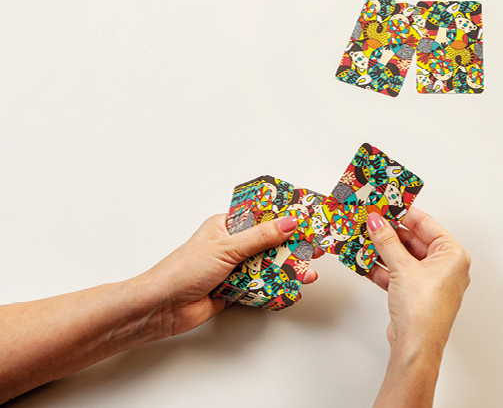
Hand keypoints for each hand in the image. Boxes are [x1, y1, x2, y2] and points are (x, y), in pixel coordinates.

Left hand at [138, 214, 319, 337]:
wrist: (161, 308)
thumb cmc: (182, 270)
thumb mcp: (226, 248)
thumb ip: (261, 237)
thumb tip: (288, 223)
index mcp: (226, 227)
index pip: (262, 218)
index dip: (285, 218)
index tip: (308, 220)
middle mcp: (231, 247)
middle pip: (269, 245)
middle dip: (293, 248)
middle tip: (316, 250)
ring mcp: (233, 269)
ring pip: (268, 267)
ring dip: (288, 271)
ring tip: (308, 274)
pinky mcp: (234, 291)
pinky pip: (261, 288)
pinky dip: (276, 289)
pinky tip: (291, 289)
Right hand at [367, 207, 470, 353]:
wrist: (416, 348)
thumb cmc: (423, 312)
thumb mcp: (402, 267)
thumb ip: (387, 241)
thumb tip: (377, 221)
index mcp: (453, 255)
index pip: (427, 224)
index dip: (404, 213)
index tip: (386, 204)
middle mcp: (445, 267)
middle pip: (414, 240)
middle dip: (390, 233)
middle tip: (370, 220)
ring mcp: (431, 282)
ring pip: (404, 258)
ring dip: (383, 250)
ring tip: (363, 237)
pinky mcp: (416, 295)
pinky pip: (399, 274)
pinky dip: (383, 268)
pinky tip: (365, 261)